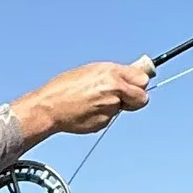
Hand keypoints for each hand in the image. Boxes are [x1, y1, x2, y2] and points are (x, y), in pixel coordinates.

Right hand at [11, 57, 152, 145]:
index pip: (143, 79)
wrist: (49, 107)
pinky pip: (111, 118)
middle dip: (136, 98)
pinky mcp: (104, 122)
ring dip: (116, 107)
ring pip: (124, 108)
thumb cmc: (65, 87)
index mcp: (111, 72)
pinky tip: (88, 111)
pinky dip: (103, 116)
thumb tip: (130, 76)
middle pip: (142, 97)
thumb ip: (114, 74)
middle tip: (124, 98)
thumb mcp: (91, 70)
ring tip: (94, 102)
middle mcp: (113, 88)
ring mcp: (110, 107)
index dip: (139, 83)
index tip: (138, 85)